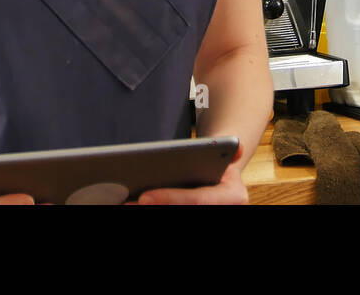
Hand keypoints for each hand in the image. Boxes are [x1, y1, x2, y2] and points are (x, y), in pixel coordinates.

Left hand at [134, 142, 248, 204]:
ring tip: (122, 204)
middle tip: (126, 202)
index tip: (144, 196)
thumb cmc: (219, 160)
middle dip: (155, 208)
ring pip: (172, 214)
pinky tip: (128, 205)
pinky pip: (168, 212)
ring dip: (146, 211)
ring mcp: (202, 213)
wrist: (220, 173)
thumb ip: (229, 148)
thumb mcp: (226, 151)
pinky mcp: (189, 212)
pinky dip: (149, 209)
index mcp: (232, 198)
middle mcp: (221, 210)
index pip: (198, 201)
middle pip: (182, 211)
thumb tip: (237, 145)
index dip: (171, 199)